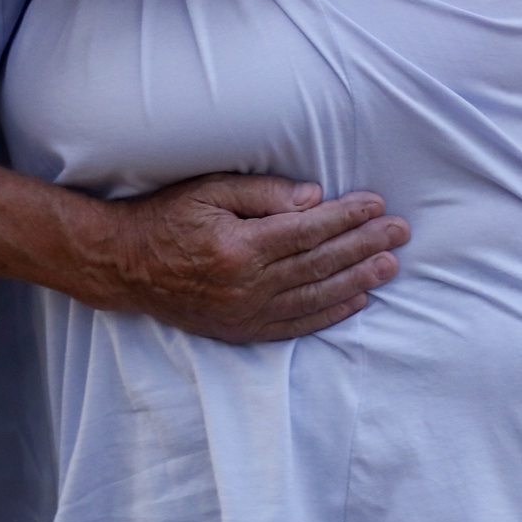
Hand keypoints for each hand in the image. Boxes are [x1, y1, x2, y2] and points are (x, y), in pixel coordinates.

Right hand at [84, 173, 409, 342]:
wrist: (122, 264)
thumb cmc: (164, 219)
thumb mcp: (207, 191)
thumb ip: (262, 194)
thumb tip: (314, 200)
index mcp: (239, 248)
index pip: (309, 231)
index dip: (346, 217)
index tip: (375, 204)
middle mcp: (247, 286)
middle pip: (320, 264)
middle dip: (364, 245)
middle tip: (398, 232)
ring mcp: (245, 312)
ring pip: (316, 296)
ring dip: (358, 279)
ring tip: (389, 265)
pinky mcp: (240, 330)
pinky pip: (297, 325)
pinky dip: (330, 313)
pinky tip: (357, 300)